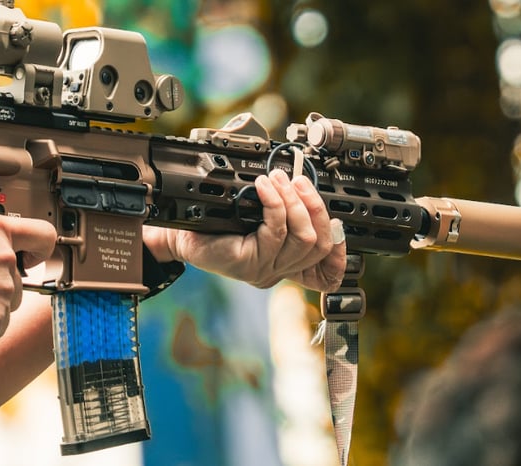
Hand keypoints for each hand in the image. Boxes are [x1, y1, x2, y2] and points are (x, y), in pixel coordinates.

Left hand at [151, 169, 347, 291]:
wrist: (180, 235)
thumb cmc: (215, 222)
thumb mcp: (255, 215)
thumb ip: (282, 209)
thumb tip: (301, 183)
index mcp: (284, 263)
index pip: (326, 272)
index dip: (340, 251)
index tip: (337, 223)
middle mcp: (278, 270)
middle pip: (320, 244)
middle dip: (314, 206)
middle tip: (298, 180)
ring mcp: (264, 270)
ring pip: (302, 237)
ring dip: (293, 201)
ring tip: (278, 179)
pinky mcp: (247, 264)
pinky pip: (275, 231)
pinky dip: (274, 203)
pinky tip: (264, 188)